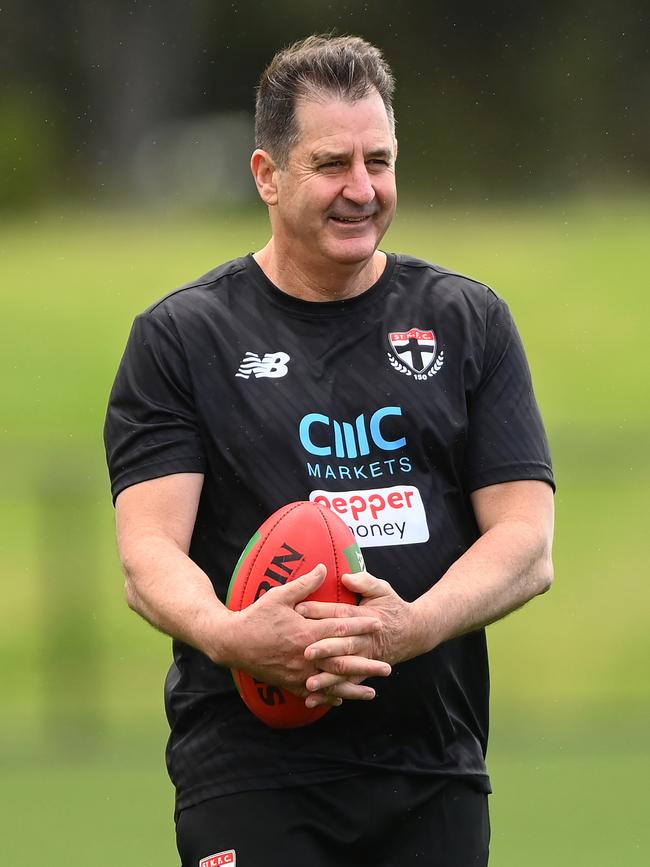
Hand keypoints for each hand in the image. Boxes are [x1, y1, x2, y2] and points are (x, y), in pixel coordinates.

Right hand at [221, 565, 389, 705]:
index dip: (361, 625)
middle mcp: (305, 656)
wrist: (231, 643)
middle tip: (387, 667)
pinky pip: (313, 693)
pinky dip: (329, 697)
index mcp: (306, 632)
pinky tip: (341, 701)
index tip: (379, 624)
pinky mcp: (288, 683)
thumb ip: (305, 584)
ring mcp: (298, 673)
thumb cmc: (255, 616)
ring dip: (353, 688)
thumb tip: (325, 567)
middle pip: (342, 662)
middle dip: (366, 665)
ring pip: (331, 683)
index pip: (340, 628)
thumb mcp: (279, 595)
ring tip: (372, 693)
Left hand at [296, 571, 424, 701]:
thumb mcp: (382, 590)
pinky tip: (311, 700)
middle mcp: (364, 640)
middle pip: (343, 644)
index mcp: (365, 617)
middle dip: (324, 648)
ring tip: (308, 684)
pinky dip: (329, 693)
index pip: (341, 613)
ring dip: (326, 678)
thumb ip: (365, 582)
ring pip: (344, 669)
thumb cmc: (392, 607)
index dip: (321, 610)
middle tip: (305, 652)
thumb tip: (346, 577)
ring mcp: (364, 659)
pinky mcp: (362, 672)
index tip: (300, 609)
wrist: (413, 633)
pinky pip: (345, 685)